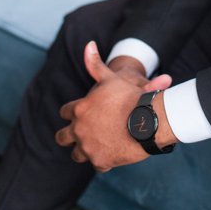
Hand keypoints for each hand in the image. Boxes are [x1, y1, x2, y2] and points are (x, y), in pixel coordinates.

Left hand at [54, 41, 172, 172]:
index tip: (78, 114)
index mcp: (79, 110)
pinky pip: (96, 165)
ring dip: (84, 150)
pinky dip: (103, 161)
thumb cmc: (130, 98)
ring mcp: (88, 147)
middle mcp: (79, 130)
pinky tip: (111, 155)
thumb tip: (89, 44)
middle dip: (68, 136)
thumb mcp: (111, 78)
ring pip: (76, 154)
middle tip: (78, 135)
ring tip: (94, 147)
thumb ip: (96, 64)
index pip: (65, 112)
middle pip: (62, 137)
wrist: (148, 121)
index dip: (72, 113)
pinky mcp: (100, 161)